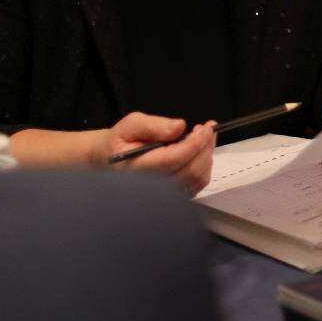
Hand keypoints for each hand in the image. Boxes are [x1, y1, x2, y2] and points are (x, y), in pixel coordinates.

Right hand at [96, 112, 215, 194]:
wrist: (114, 159)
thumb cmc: (122, 142)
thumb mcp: (131, 125)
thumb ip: (154, 125)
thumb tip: (179, 127)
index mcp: (138, 168)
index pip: (173, 159)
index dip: (194, 143)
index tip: (205, 128)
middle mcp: (152, 187)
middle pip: (190, 170)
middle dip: (204, 146)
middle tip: (207, 128)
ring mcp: (164, 195)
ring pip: (197, 178)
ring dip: (206, 155)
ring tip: (204, 137)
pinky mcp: (175, 195)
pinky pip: (198, 184)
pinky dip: (205, 165)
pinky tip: (200, 150)